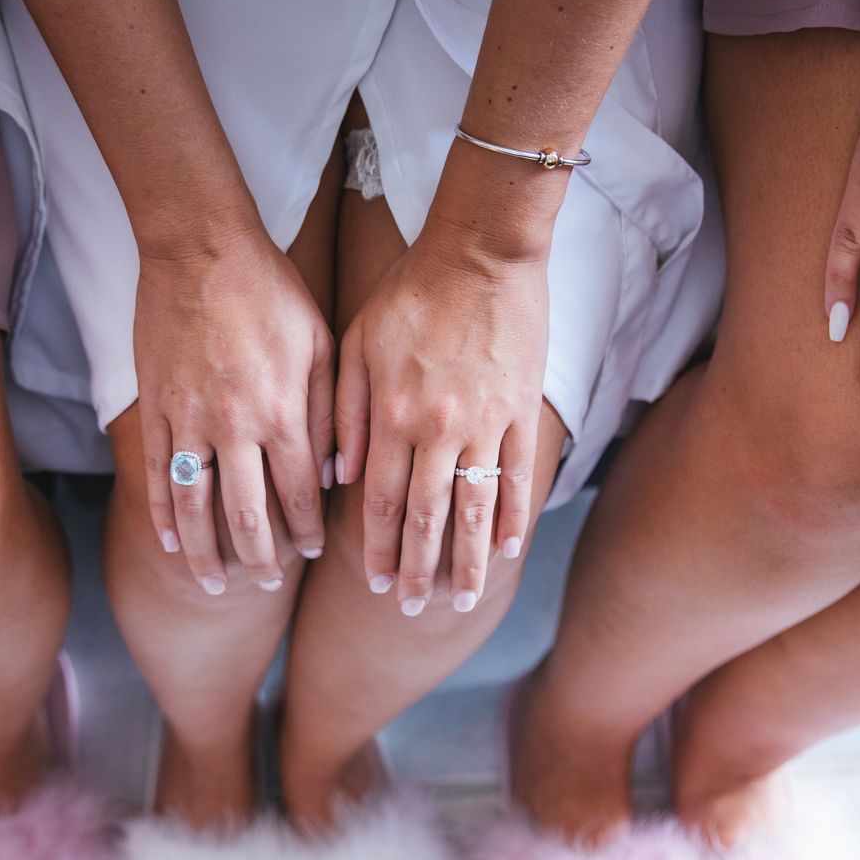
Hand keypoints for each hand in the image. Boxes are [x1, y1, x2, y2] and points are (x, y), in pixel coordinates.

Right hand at [134, 225, 332, 593]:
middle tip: (263, 586)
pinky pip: (156, 475)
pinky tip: (169, 542)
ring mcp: (188, 420)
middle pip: (245, 516)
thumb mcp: (321, 343)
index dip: (305, 533)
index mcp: (283, 412)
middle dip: (258, 559)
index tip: (311, 555)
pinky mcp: (154, 408)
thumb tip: (331, 474)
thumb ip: (330, 412)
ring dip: (204, 554)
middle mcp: (234, 427)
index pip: (297, 495)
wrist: (199, 246)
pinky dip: (162, 515)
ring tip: (213, 585)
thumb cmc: (270, 289)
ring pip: (194, 507)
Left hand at [335, 237, 544, 614]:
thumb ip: (344, 411)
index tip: (371, 583)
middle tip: (408, 610)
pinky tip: (509, 550)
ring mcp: (485, 424)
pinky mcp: (522, 411)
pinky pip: (517, 477)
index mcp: (392, 416)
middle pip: (424, 520)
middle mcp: (437, 430)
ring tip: (463, 602)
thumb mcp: (356, 341)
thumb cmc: (411, 289)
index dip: (374, 549)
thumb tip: (337, 474)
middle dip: (415, 571)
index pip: (378, 502)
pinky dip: (513, 518)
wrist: (482, 248)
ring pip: (474, 511)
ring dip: (468, 564)